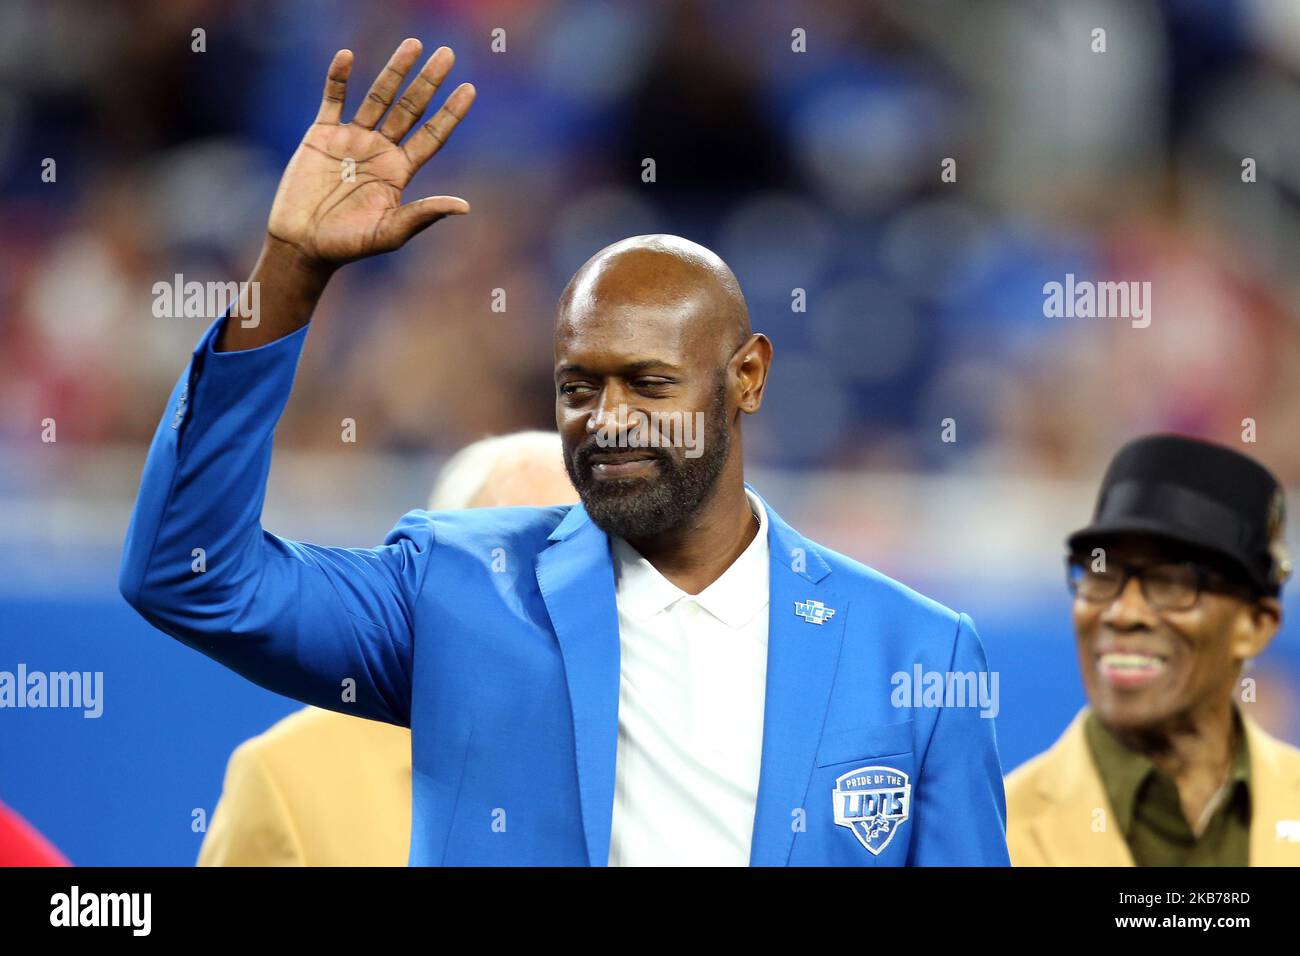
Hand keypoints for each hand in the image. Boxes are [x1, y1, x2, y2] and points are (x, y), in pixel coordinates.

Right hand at [266, 39, 475, 267]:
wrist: (303, 243)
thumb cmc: (348, 245)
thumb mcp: (390, 232)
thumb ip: (424, 214)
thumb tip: (465, 206)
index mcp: (400, 171)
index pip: (432, 135)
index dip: (450, 113)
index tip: (469, 89)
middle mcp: (380, 150)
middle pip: (410, 109)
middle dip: (429, 82)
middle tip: (448, 54)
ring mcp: (352, 139)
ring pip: (378, 97)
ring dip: (395, 71)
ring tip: (414, 45)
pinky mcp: (321, 134)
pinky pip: (332, 99)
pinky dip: (338, 78)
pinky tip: (347, 56)